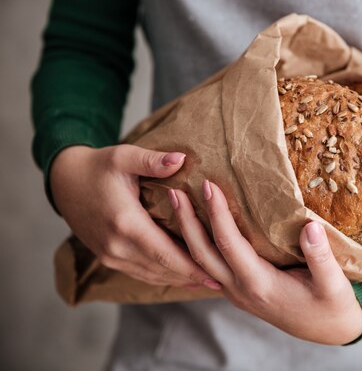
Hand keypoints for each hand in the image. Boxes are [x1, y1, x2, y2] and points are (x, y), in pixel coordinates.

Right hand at [50, 144, 213, 287]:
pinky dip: (162, 276)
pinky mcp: (108, 258)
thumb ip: (153, 160)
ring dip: (179, 280)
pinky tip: (181, 276)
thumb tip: (182, 158)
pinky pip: (140, 273)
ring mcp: (110, 255)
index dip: (192, 265)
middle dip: (192, 277)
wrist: (65, 182)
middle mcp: (116, 246)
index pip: (165, 252)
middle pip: (161, 269)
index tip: (216, 272)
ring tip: (207, 281)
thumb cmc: (99, 166)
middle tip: (220, 282)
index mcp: (125, 223)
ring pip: (151, 275)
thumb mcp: (124, 157)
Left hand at [168, 180, 361, 344]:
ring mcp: (236, 291)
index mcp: (260, 285)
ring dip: (187, 232)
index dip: (217, 214)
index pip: (229, 245)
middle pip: (202, 254)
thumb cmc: (332, 306)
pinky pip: (210, 266)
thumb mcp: (334, 285)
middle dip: (187, 221)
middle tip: (174, 191)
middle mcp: (241, 289)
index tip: (208, 185)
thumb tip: (310, 226)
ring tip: (178, 203)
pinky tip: (195, 226)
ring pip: (201, 262)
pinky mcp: (239, 289)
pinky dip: (198, 244)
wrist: (328, 330)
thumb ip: (321, 258)